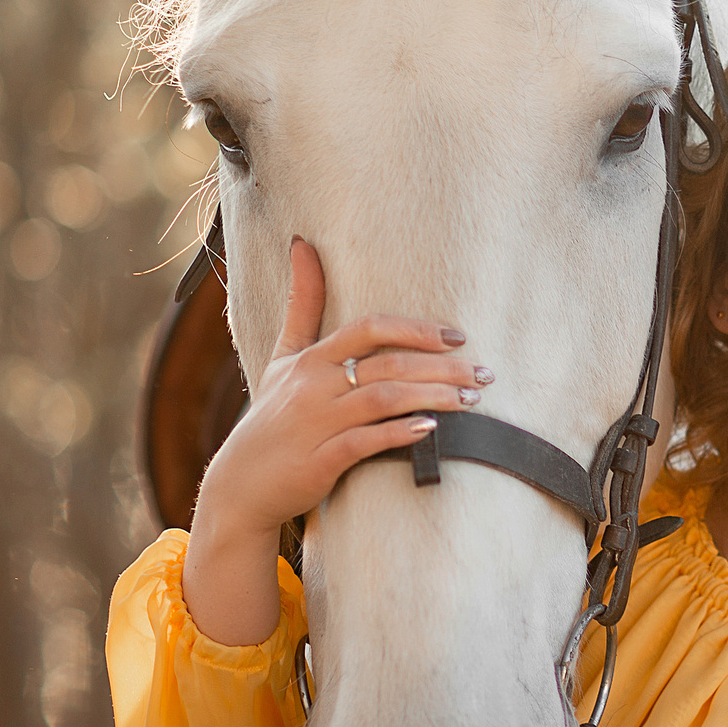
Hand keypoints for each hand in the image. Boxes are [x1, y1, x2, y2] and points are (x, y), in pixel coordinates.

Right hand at [181, 236, 486, 644]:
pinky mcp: (321, 460)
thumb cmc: (273, 414)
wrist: (242, 483)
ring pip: (385, 400)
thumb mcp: (283, 356)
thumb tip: (303, 244)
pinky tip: (432, 430)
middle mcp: (315, 386)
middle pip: (389, 365)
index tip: (458, 336)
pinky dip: (402, 434)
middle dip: (444, 368)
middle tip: (485, 373)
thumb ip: (303, 304)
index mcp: (311, 358)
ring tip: (473, 402)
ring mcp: (318, 423)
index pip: (369, 329)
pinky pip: (367, 442)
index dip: (416, 329)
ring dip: (435, 398)